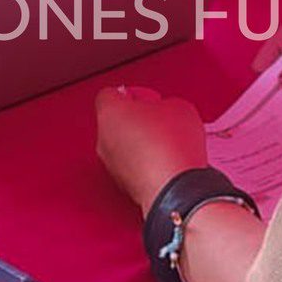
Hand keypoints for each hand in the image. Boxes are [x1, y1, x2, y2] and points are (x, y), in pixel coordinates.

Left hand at [93, 86, 207, 211]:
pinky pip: (132, 166)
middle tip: (159, 120)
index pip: (110, 94)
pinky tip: (166, 162)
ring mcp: (111, 164)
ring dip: (141, 143)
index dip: (132, 94)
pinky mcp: (123, 185)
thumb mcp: (178, 106)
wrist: (175, 187)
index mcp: (109, 112)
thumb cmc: (171, 147)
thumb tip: (166, 113)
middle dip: (137, 119)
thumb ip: (164, 104)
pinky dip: (146, 163)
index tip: (148, 98)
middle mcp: (104, 139)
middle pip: (115, 121)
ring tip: (167, 143)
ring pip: (122, 146)